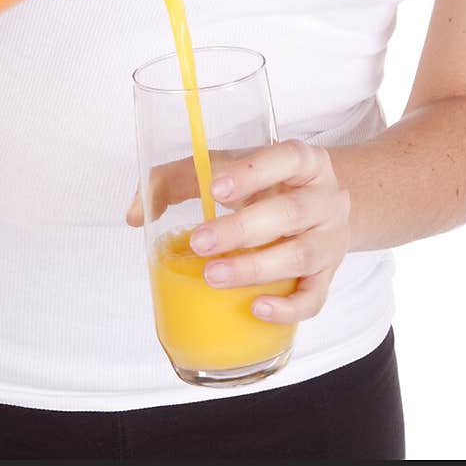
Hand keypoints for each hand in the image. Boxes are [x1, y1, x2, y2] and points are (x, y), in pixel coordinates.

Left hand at [125, 139, 351, 324]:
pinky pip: (315, 297)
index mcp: (303, 161)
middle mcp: (324, 197)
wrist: (324, 207)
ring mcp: (331, 238)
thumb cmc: (267, 185)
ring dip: (255, 268)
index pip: (286, 157)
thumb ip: (178, 180)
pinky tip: (257, 308)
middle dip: (242, 230)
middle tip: (201, 243)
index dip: (253, 172)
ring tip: (213, 276)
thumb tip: (134, 214)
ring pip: (302, 256)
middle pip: (290, 212)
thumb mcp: (230, 168)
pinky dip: (288, 307)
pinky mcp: (330, 275)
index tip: (215, 188)